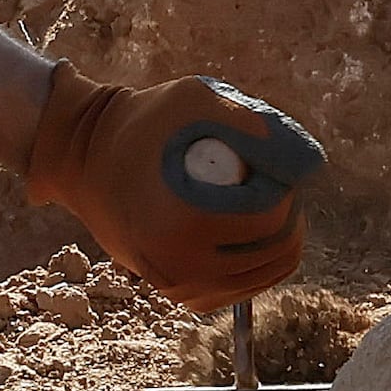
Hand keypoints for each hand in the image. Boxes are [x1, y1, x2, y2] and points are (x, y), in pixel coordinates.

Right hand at [24, 69, 320, 306]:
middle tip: (269, 184)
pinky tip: (247, 234)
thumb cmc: (143, 122)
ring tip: (257, 203)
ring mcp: (176, 286)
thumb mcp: (195, 98)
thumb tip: (306, 163)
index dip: (285, 189)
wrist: (84, 158)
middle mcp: (179, 267)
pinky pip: (237, 290)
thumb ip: (253, 121)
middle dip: (287, 216)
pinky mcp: (176, 292)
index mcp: (186, 224)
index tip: (269, 166)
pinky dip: (253, 264)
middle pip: (275, 252)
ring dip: (275, 240)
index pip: (273, 220)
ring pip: (263, 276)